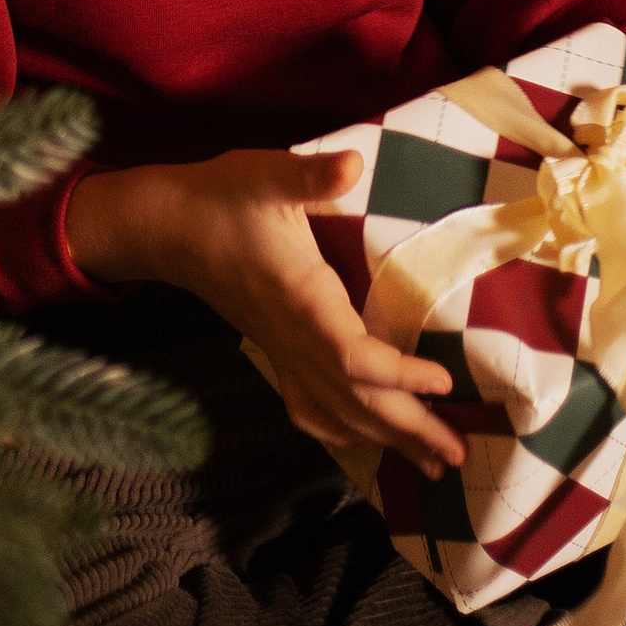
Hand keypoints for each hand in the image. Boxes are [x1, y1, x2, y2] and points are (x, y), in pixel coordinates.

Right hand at [65, 147, 463, 478]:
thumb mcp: (266, 175)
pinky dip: (342, 430)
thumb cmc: (222, 198)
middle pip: (355, 401)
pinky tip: (365, 439)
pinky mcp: (274, 350)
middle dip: (408, 430)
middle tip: (457, 454)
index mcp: (301, 300)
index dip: (399, 377)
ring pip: (337, 411)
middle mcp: (293, 338)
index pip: (354, 358)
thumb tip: (353, 162)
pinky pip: (309, 407)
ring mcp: (282, 351)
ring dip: (385, 439)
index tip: (444, 382)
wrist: (167, 226)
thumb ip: (311, 176)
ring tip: (431, 463)